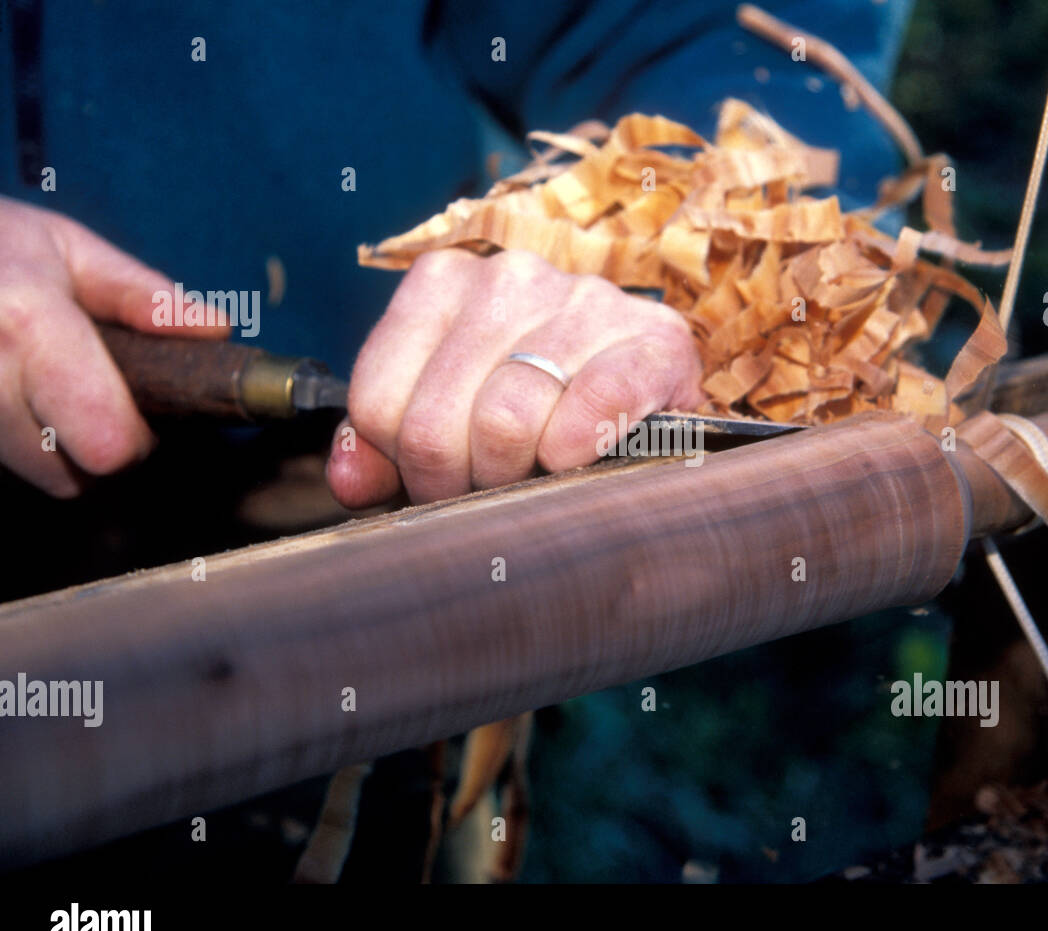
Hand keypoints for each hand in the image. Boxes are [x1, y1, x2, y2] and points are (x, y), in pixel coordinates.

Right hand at [0, 196, 226, 496]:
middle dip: (96, 446)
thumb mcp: (70, 249)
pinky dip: (22, 442)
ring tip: (49, 390)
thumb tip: (214, 330)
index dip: (135, 438)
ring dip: (56, 450)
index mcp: (29, 324)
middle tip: (90, 396)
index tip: (137, 410)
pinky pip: (6, 464)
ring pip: (37, 477)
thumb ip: (144, 295)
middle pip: (72, 475)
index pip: (107, 443)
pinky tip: (21, 399)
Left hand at [328, 248, 703, 506]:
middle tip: (482, 495)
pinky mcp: (652, 342)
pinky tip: (573, 459)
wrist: (655, 394)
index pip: (377, 398)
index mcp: (445, 282)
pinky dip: (573, 451)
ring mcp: (584, 302)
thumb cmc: (541, 404)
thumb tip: (352, 481)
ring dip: (512, 477)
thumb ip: (389, 440)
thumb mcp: (452, 409)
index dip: (400, 464)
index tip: (436, 480)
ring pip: (505, 422)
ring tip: (529, 478)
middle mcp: (511, 277)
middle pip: (435, 421)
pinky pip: (591, 408)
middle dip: (454, 483)